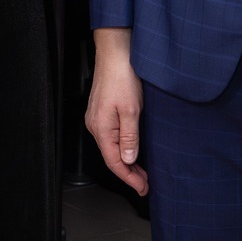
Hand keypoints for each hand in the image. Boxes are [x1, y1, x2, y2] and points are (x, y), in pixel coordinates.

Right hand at [85, 27, 147, 194]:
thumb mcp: (131, 109)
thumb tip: (129, 159)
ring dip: (127, 160)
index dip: (129, 178)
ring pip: (112, 147)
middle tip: (146, 183)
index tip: (142, 188)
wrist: (115, 51)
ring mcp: (97, 118)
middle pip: (112, 157)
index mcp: (101, 128)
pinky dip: (123, 147)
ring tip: (142, 171)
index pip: (114, 162)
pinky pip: (111, 136)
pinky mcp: (102, 111)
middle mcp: (95, 125)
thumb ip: (129, 137)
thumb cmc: (122, 76)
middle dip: (129, 173)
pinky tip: (132, 148)